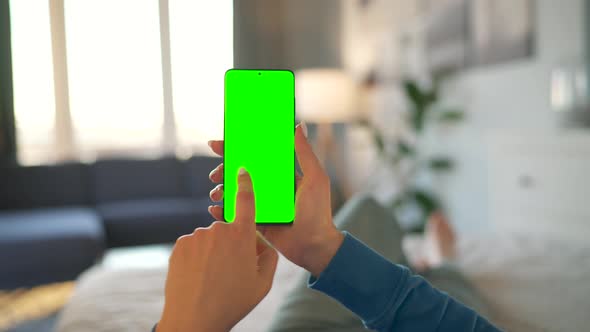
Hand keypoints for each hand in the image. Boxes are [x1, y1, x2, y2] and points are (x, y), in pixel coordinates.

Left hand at [158, 169, 277, 331]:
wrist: (193, 320)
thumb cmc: (232, 302)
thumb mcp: (263, 284)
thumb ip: (269, 257)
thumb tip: (263, 242)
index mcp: (242, 236)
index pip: (246, 200)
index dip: (245, 182)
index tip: (241, 168)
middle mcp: (218, 230)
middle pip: (229, 228)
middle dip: (232, 243)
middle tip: (231, 270)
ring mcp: (196, 237)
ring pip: (210, 238)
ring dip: (213, 251)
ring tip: (212, 277)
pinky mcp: (180, 245)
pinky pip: (194, 245)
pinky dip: (197, 257)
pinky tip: (198, 276)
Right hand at [207, 123, 343, 276]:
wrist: (315, 246)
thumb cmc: (319, 211)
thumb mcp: (314, 178)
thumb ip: (304, 153)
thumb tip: (298, 125)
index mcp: (279, 174)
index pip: (255, 156)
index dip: (235, 148)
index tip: (218, 144)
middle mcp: (268, 187)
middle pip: (239, 173)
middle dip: (223, 170)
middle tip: (216, 174)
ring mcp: (260, 204)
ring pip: (234, 192)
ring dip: (221, 190)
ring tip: (217, 193)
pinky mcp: (255, 221)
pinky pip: (234, 213)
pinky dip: (222, 211)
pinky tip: (215, 209)